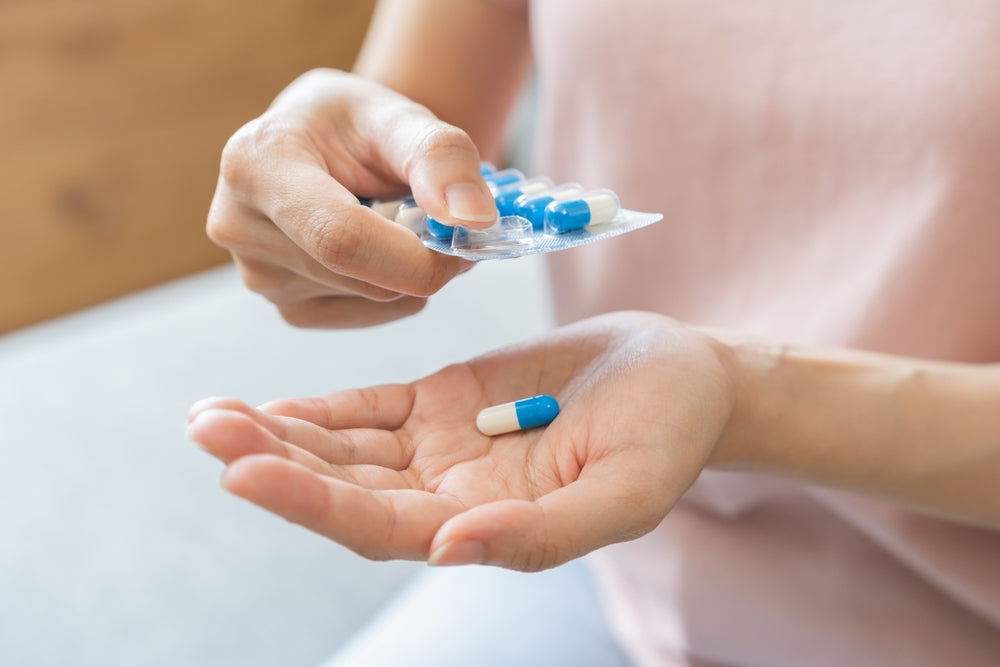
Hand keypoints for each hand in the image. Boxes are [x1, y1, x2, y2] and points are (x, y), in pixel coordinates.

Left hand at [186, 312, 736, 570]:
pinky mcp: (445, 399)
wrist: (682, 376)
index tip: (244, 472)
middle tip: (207, 432)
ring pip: (345, 448)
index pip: (381, 526)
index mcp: (487, 526)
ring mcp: (443, 447)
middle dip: (272, 464)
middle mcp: (451, 495)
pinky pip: (370, 408)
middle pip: (345, 489)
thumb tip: (449, 550)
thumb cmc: (669, 437)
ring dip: (279, 435)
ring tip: (211, 417)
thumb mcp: (627, 493)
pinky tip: (269, 405)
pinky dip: (320, 408)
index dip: (313, 503)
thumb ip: (544, 532)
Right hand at [206, 68, 497, 327]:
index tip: (469, 237)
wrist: (328, 146)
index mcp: (257, 165)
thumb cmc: (359, 126)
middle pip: (362, 276)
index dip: (415, 254)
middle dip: (427, 258)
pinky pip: (369, 315)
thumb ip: (443, 158)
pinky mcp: (287, 307)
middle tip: (452, 220)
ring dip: (413, 271)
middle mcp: (242, 227)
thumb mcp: (401, 117)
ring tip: (405, 221)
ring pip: (374, 300)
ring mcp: (259, 277)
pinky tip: (382, 250)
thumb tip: (474, 219)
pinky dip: (398, 289)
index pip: (340, 238)